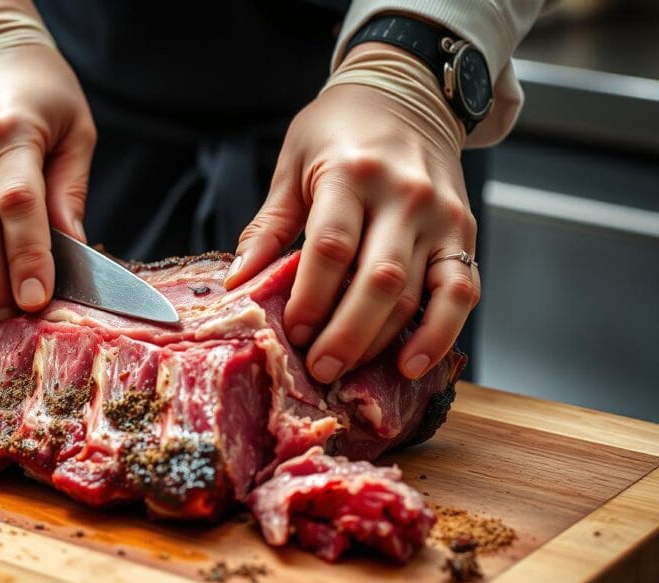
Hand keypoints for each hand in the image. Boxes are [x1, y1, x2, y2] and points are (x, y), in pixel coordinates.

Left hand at [226, 47, 479, 381]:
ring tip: (350, 372)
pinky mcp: (463, 234)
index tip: (292, 331)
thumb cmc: (339, 129)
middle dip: (346, 333)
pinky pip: (462, 291)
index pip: (331, 246)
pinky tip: (413, 364)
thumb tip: (237, 280)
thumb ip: (268, 225)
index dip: (311, 296)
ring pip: (418, 293)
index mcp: (350, 173)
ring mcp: (439, 217)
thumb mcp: (293, 163)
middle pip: (378, 280)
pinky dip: (440, 333)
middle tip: (319, 368)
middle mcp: (402, 195)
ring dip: (384, 342)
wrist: (406, 92)